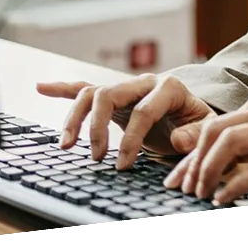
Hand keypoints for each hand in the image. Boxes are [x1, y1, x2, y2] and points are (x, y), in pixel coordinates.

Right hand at [36, 73, 214, 168]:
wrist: (193, 115)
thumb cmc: (197, 124)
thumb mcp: (205, 129)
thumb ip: (194, 134)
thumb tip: (176, 139)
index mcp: (168, 87)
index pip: (143, 110)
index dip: (132, 139)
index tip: (123, 166)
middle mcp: (143, 81)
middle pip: (109, 94)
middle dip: (98, 128)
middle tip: (97, 158)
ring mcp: (126, 87)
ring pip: (92, 93)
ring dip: (75, 117)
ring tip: (68, 146)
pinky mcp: (113, 97)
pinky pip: (84, 89)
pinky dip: (63, 89)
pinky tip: (42, 87)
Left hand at [164, 92, 247, 203]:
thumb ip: (232, 144)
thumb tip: (186, 150)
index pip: (214, 125)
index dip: (190, 154)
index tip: (175, 180)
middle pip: (218, 129)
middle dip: (196, 161)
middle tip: (188, 189)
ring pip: (234, 141)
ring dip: (210, 170)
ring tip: (203, 193)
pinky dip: (235, 184)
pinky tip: (224, 197)